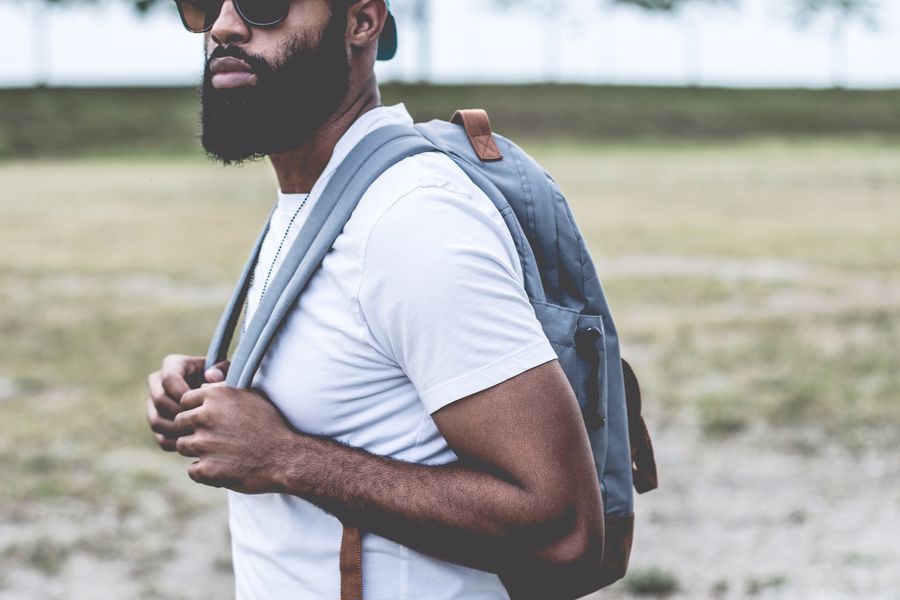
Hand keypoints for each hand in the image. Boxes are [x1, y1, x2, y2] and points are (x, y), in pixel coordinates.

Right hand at [146, 354, 229, 451]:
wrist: (221, 398)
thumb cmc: (225, 381)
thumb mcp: (229, 371)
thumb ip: (222, 371)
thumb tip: (210, 376)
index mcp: (173, 365)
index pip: (169, 378)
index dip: (183, 393)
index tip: (200, 403)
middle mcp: (158, 382)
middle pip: (159, 400)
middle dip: (180, 413)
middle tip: (200, 421)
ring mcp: (154, 404)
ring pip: (156, 420)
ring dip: (177, 430)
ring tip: (198, 433)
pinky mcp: (157, 422)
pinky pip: (160, 437)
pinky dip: (176, 443)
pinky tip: (195, 444)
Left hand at [173, 383, 296, 493]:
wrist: (285, 457)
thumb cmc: (270, 424)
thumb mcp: (251, 395)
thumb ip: (224, 386)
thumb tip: (206, 374)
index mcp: (215, 396)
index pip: (185, 401)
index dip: (196, 410)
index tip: (210, 419)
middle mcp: (205, 417)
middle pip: (180, 423)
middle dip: (193, 430)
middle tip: (214, 437)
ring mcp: (203, 444)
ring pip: (183, 446)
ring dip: (197, 450)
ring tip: (220, 451)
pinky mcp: (206, 469)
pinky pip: (192, 469)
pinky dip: (205, 471)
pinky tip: (223, 467)